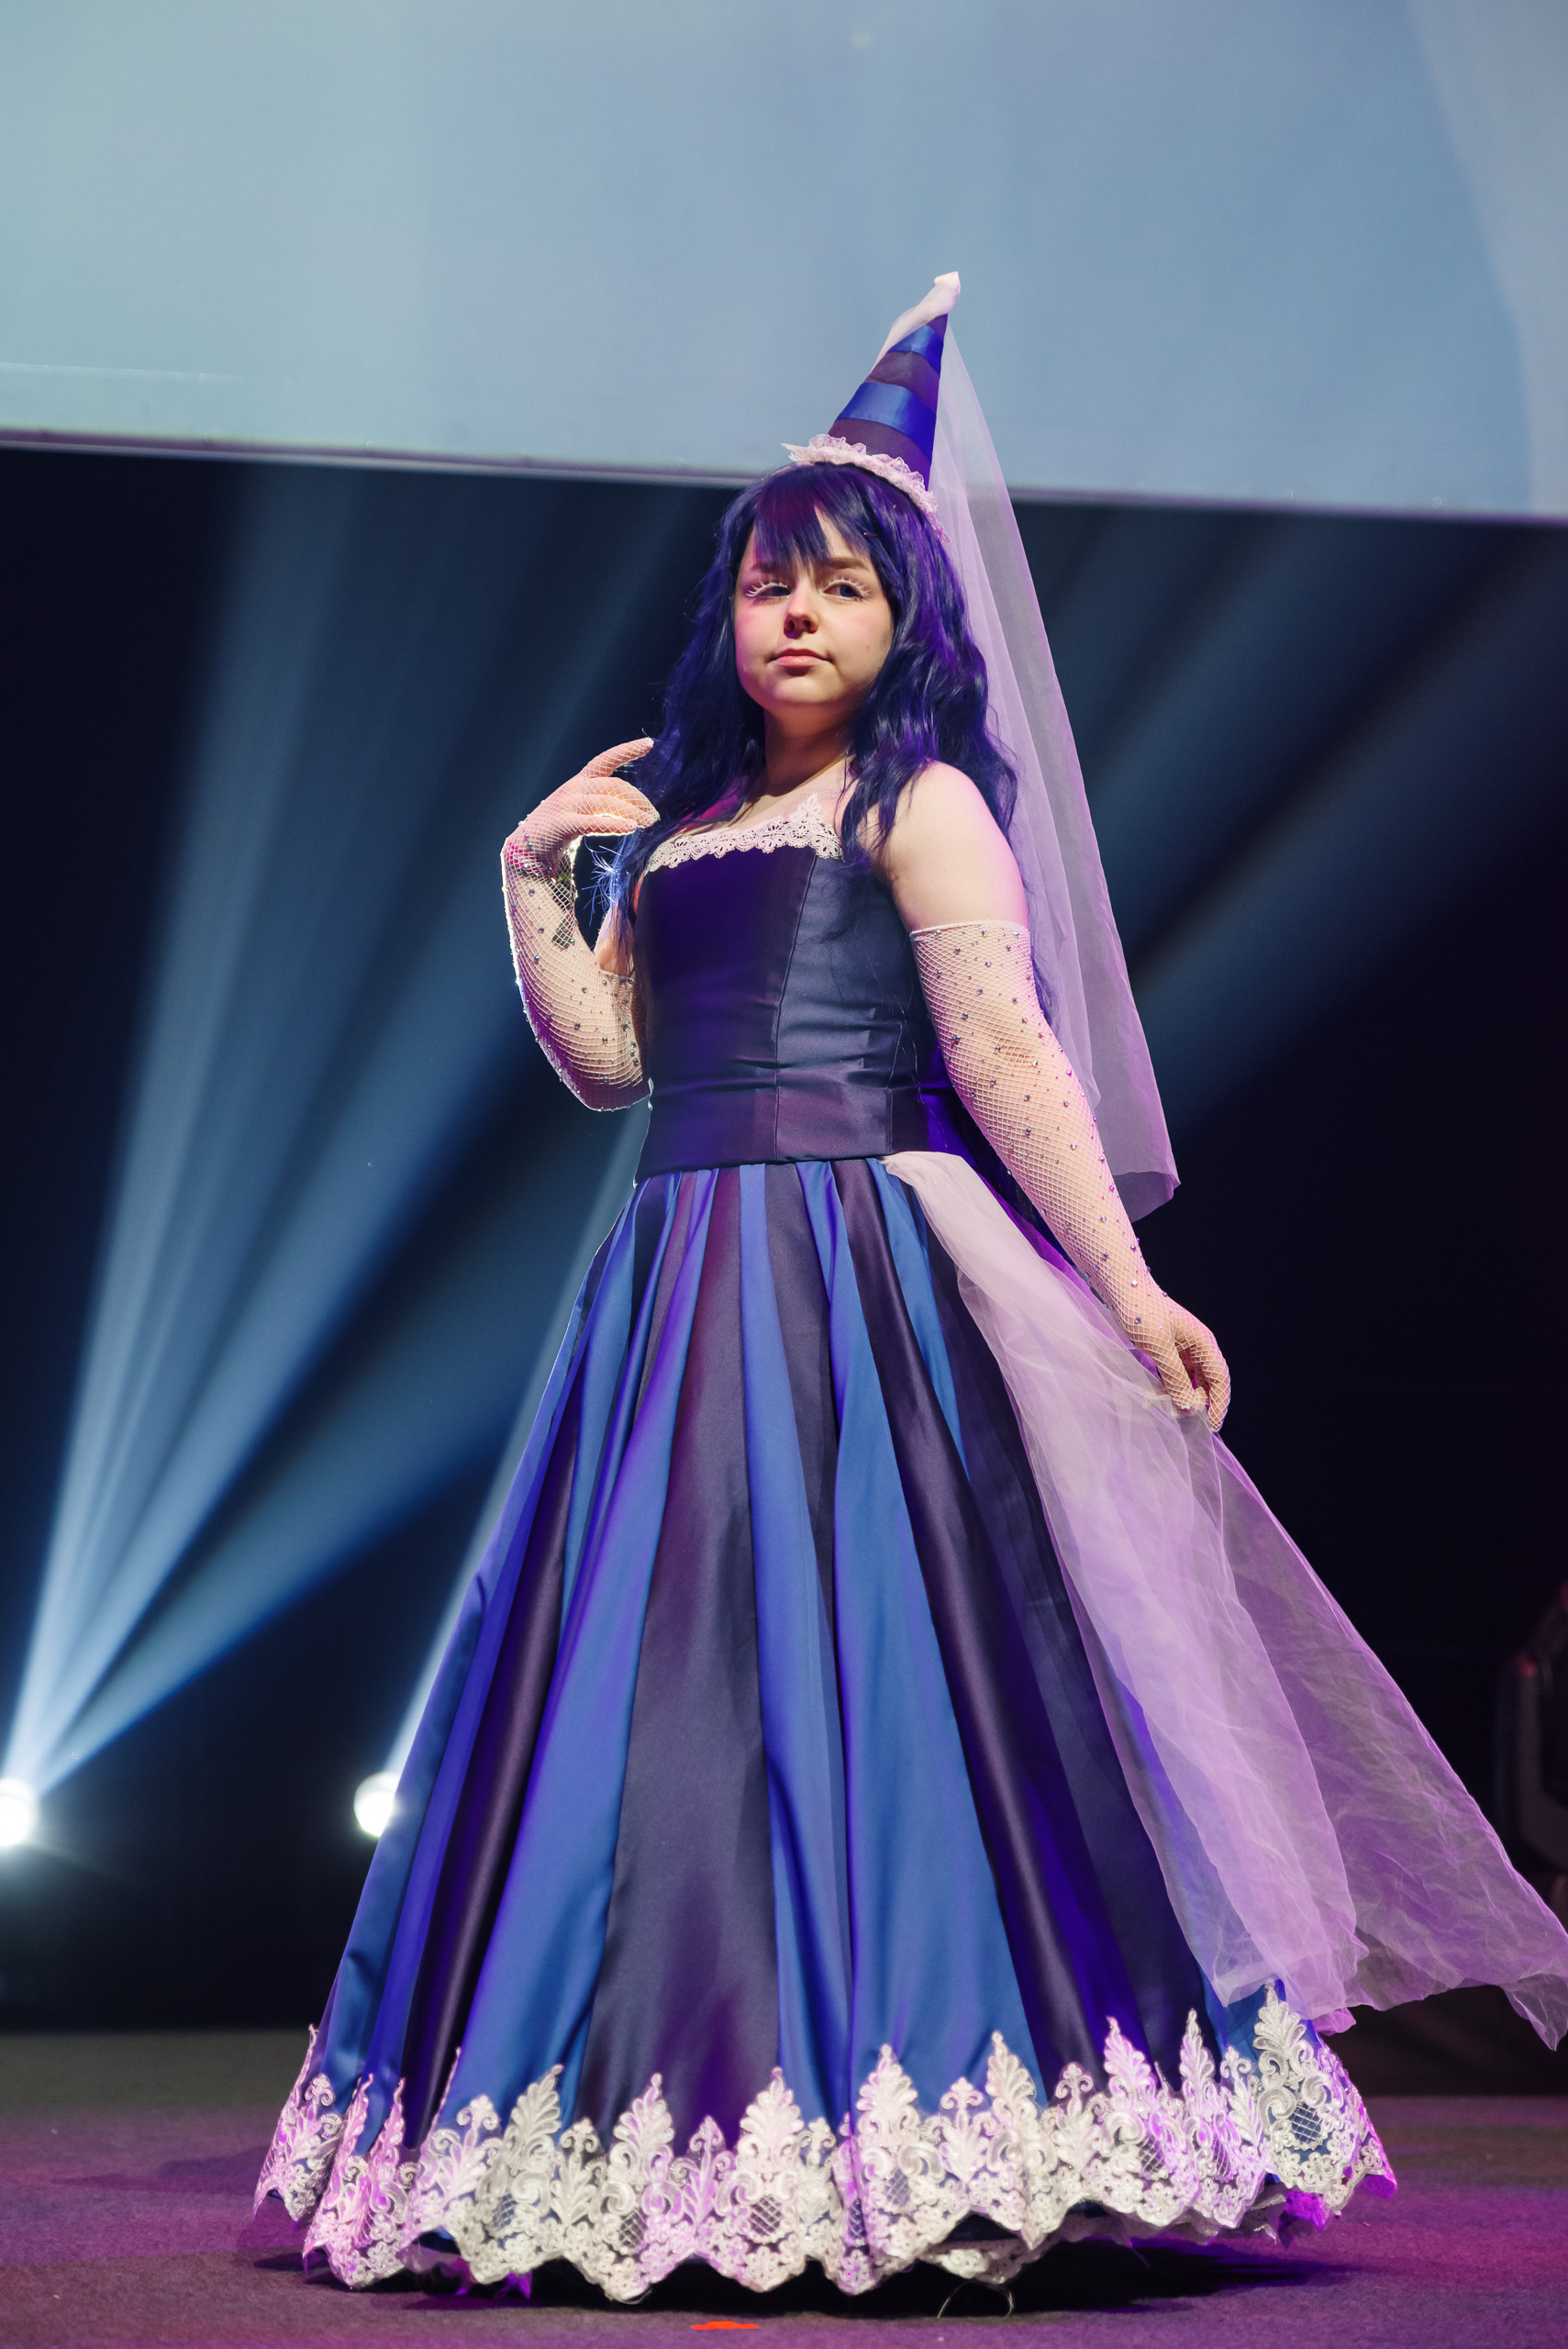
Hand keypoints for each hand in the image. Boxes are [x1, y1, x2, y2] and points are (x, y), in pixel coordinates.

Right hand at [505, 739, 658, 872]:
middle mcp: (573, 789)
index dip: (626, 750)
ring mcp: (566, 805)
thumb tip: (638, 812)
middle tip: (655, 816)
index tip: (650, 743)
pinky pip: (591, 821)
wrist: (526, 850)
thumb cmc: (559, 831)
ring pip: (606, 802)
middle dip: (638, 799)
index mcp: (580, 782)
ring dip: (632, 812)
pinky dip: (613, 823)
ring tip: (649, 823)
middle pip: (612, 785)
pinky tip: (630, 828)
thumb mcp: (583, 811)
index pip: (605, 760)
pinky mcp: (561, 825)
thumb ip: (604, 805)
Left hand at [1139, 1292, 1230, 1431]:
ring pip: (1191, 1379)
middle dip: (1200, 1401)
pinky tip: (1159, 1397)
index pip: (1220, 1378)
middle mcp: (1197, 1346)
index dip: (1219, 1403)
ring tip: (1172, 1411)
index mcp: (1203, 1342)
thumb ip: (1175, 1377)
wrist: (1122, 1289)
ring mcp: (1182, 1347)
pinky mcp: (1167, 1348)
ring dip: (1183, 1396)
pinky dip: (1170, 1387)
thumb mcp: (1160, 1348)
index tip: (1213, 1425)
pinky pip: (1175, 1373)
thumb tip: (1188, 1405)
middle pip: (1208, 1380)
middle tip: (1186, 1420)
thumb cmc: (1143, 1314)